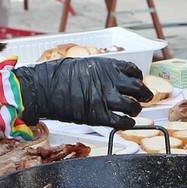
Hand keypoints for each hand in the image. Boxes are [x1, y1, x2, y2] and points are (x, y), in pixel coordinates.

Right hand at [13, 57, 150, 129]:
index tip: (137, 81)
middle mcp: (109, 81)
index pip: (132, 70)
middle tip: (145, 98)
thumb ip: (97, 71)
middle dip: (144, 94)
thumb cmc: (55, 75)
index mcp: (105, 66)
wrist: (41, 87)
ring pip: (133, 106)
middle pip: (138, 88)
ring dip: (136, 109)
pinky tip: (126, 123)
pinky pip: (121, 121)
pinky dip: (127, 123)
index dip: (137, 77)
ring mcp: (105, 99)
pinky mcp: (98, 116)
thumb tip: (105, 77)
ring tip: (134, 112)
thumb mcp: (81, 64)